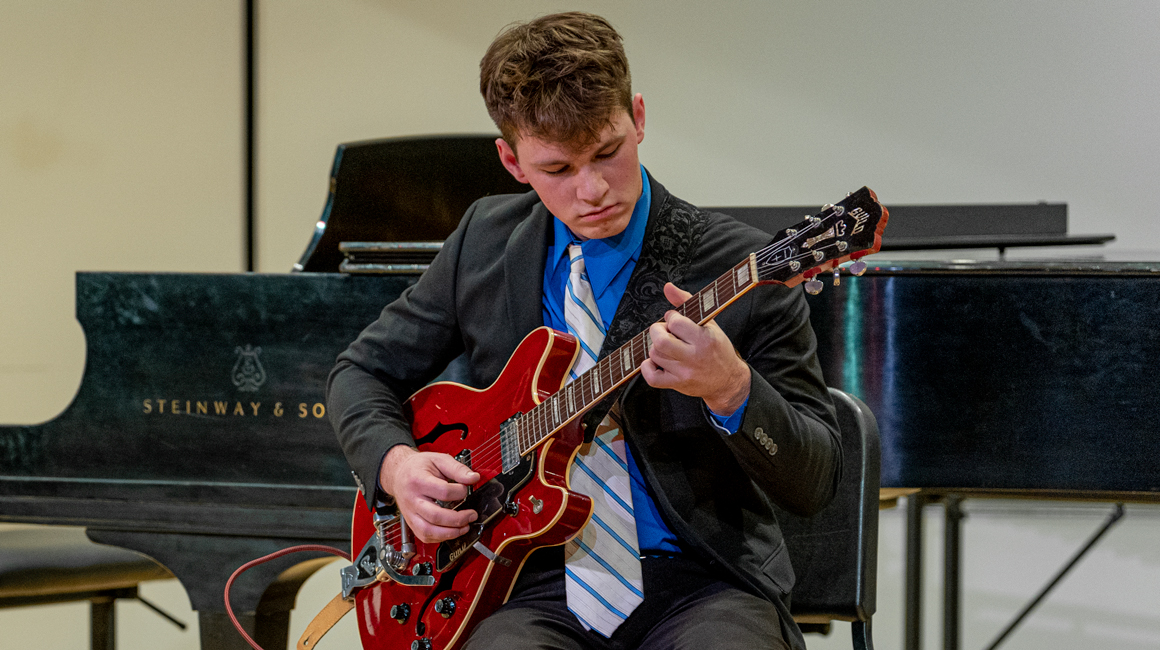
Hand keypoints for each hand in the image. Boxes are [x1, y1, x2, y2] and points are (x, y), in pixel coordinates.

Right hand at [378, 445, 480, 542]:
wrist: (398, 473)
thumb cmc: (418, 467)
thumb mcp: (438, 459)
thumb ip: (457, 469)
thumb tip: (474, 478)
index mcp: (419, 481)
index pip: (443, 492)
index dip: (460, 492)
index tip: (465, 489)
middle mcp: (412, 499)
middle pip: (436, 516)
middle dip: (458, 519)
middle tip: (471, 515)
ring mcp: (410, 513)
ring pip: (428, 531)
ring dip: (450, 533)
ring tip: (464, 527)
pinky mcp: (411, 522)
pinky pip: (424, 536)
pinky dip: (440, 538)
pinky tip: (451, 531)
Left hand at [640, 282, 750, 414]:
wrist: (728, 381)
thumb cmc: (718, 350)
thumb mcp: (709, 324)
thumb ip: (686, 302)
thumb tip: (667, 287)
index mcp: (704, 338)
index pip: (675, 322)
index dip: (671, 317)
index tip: (675, 320)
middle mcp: (694, 356)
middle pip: (661, 340)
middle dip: (657, 331)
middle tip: (665, 331)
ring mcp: (684, 372)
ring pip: (655, 355)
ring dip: (656, 347)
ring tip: (667, 346)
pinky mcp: (677, 384)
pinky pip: (652, 377)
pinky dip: (648, 367)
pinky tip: (656, 361)